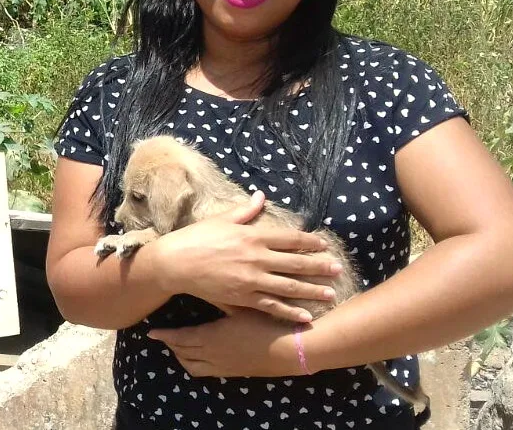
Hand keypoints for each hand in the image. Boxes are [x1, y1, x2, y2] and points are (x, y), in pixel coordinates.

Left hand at [147, 310, 303, 377]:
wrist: (291, 349)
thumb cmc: (265, 323)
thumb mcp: (241, 306)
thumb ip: (222, 296)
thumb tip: (206, 284)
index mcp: (211, 337)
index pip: (179, 338)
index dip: (164, 336)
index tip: (151, 332)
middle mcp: (212, 355)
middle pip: (183, 353)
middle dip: (171, 345)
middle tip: (162, 337)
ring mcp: (222, 366)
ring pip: (193, 366)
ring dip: (182, 357)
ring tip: (178, 348)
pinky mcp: (234, 373)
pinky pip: (206, 372)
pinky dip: (196, 365)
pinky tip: (200, 357)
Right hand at [150, 191, 341, 322]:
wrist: (175, 263)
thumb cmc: (196, 238)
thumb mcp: (221, 219)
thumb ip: (245, 211)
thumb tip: (261, 196)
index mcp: (253, 235)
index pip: (289, 238)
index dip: (309, 242)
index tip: (323, 245)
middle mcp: (257, 258)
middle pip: (296, 263)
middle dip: (319, 267)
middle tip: (338, 270)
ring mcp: (251, 280)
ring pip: (288, 286)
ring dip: (311, 291)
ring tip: (330, 294)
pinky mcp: (242, 297)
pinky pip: (271, 306)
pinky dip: (289, 312)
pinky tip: (304, 316)